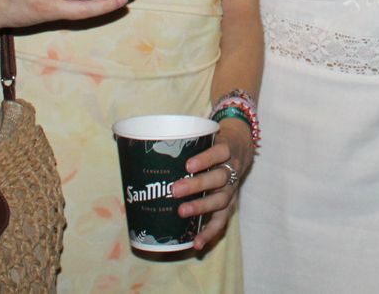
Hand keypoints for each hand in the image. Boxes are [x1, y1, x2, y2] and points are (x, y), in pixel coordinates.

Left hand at [174, 118, 254, 251]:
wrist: (239, 148)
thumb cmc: (213, 143)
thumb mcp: (206, 136)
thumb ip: (184, 141)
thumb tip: (138, 142)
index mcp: (226, 150)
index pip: (220, 152)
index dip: (206, 159)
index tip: (187, 165)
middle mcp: (231, 171)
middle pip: (219, 177)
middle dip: (197, 185)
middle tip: (175, 190)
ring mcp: (231, 190)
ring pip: (220, 199)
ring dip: (201, 207)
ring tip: (182, 212)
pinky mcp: (228, 206)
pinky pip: (221, 221)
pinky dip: (209, 233)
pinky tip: (196, 243)